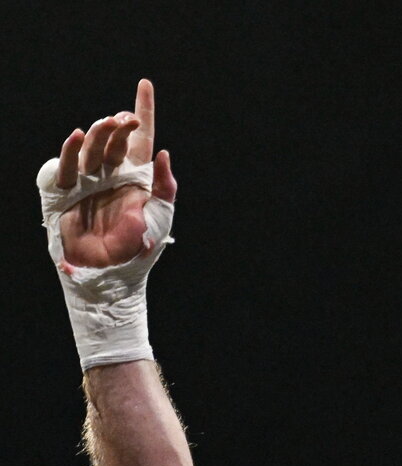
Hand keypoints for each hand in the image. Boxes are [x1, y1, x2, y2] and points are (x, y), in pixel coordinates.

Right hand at [56, 80, 176, 270]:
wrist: (111, 275)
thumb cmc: (139, 250)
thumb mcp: (160, 218)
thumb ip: (166, 186)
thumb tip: (164, 152)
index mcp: (136, 179)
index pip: (139, 140)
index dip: (142, 111)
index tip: (145, 85)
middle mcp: (111, 176)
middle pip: (113, 140)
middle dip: (119, 125)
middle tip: (126, 120)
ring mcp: (88, 182)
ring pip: (91, 148)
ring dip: (99, 134)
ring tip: (108, 125)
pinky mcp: (66, 193)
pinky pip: (66, 167)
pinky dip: (70, 150)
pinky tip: (77, 136)